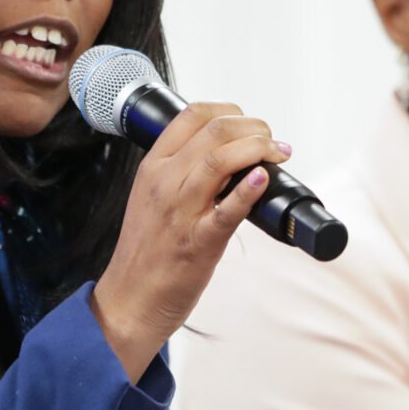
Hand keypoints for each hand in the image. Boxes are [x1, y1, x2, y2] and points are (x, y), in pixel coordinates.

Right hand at [88, 102, 288, 380]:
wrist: (130, 299)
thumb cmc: (146, 251)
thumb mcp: (152, 197)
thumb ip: (180, 172)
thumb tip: (224, 154)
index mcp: (153, 167)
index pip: (192, 115)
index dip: (229, 111)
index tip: (248, 122)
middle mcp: (165, 182)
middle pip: (214, 131)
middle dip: (253, 127)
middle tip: (271, 139)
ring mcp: (181, 211)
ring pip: (221, 159)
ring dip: (258, 147)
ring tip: (277, 153)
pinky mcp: (199, 242)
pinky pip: (228, 209)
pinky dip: (250, 189)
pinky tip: (263, 178)